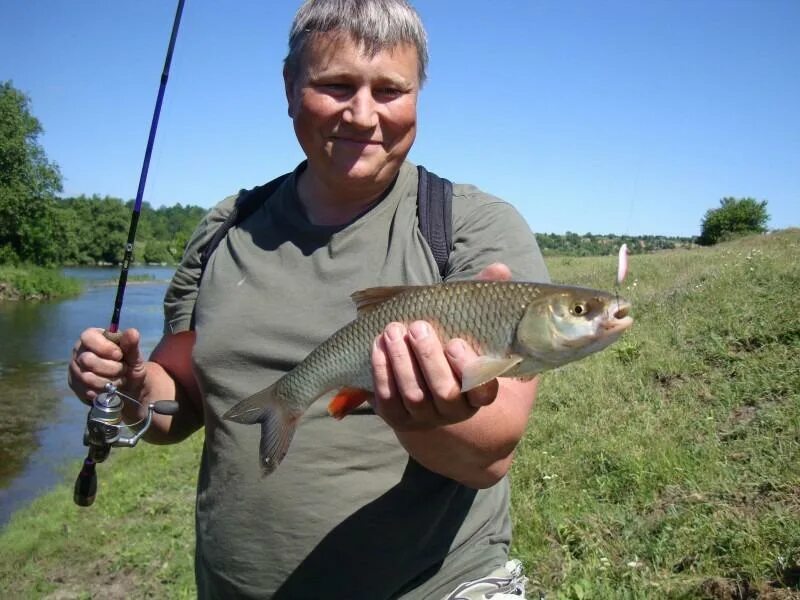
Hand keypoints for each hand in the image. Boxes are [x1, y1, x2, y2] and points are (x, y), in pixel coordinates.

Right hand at [68, 327, 145, 403]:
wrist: (128, 386)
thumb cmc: (128, 364)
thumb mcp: (133, 355)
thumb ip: (131, 345)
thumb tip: (132, 332)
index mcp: (92, 337)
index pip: (88, 337)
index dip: (105, 347)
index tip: (119, 355)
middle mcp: (79, 351)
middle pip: (87, 360)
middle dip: (111, 368)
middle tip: (122, 369)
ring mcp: (74, 368)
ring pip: (86, 377)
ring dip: (108, 381)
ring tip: (119, 379)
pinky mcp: (75, 385)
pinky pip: (86, 390)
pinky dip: (102, 391)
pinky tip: (110, 389)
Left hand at [370, 262, 511, 430]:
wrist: (424, 384)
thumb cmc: (451, 343)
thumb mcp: (469, 323)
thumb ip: (484, 298)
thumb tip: (499, 269)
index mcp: (479, 390)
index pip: (483, 390)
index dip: (468, 369)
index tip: (455, 342)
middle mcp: (455, 409)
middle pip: (444, 391)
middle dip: (429, 359)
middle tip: (418, 327)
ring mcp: (425, 416)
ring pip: (414, 396)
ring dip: (401, 362)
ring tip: (392, 330)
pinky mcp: (398, 417)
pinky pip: (388, 400)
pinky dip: (382, 372)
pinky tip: (378, 345)